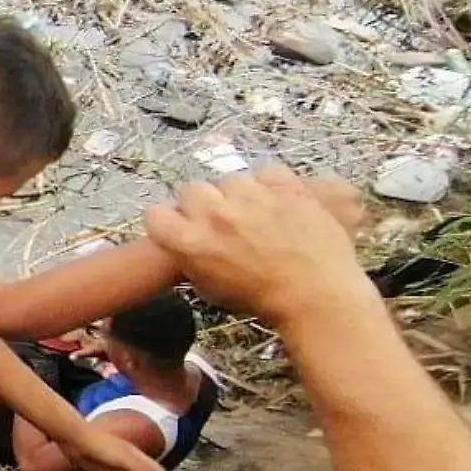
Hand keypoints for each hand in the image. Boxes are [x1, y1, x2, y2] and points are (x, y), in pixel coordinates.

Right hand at [147, 166, 370, 329]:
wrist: (315, 295)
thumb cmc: (260, 299)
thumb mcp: (208, 286)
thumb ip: (189, 255)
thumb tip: (188, 237)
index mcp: (188, 241)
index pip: (156, 214)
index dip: (170, 221)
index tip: (185, 228)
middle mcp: (213, 213)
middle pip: (192, 190)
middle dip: (204, 204)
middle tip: (223, 222)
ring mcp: (249, 196)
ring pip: (229, 180)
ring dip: (238, 194)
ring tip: (257, 213)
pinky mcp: (283, 186)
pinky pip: (266, 172)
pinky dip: (271, 185)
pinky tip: (279, 203)